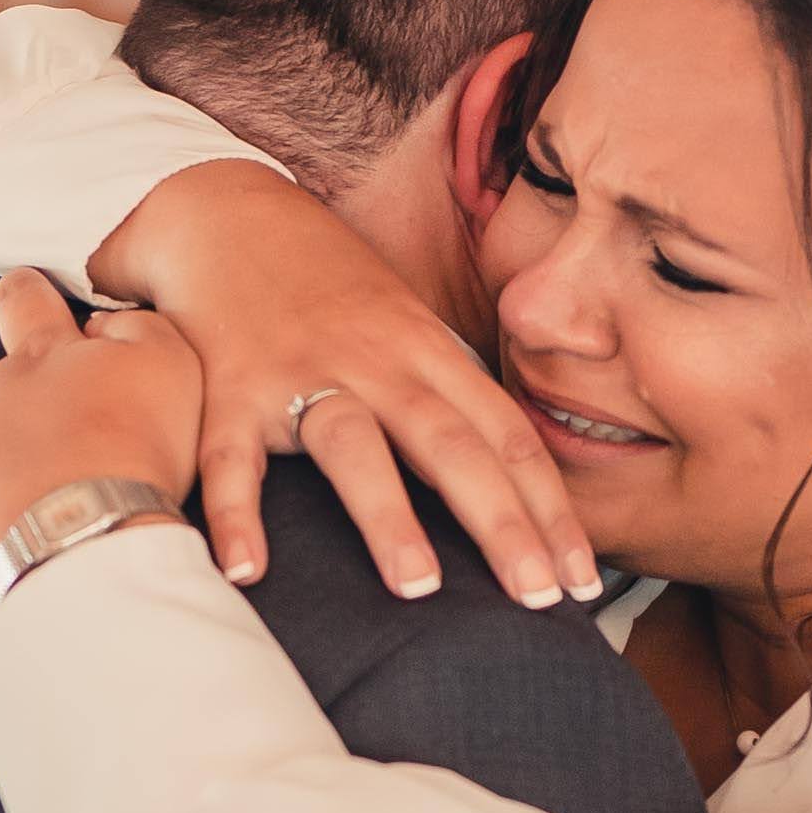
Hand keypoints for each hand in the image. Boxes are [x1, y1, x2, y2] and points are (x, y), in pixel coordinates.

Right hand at [96, 161, 597, 608]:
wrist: (227, 214)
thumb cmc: (332, 295)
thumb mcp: (409, 332)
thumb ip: (455, 404)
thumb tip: (523, 496)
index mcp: (429, 352)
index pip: (507, 435)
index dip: (551, 509)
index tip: (584, 583)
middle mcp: (376, 361)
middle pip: (451, 444)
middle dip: (502, 522)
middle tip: (541, 599)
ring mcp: (300, 371)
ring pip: (353, 444)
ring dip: (387, 515)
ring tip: (420, 588)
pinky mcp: (229, 389)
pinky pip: (231, 457)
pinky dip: (237, 513)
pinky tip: (248, 573)